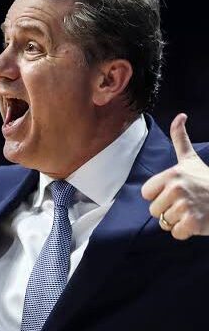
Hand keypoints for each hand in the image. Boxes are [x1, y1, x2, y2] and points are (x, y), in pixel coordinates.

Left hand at [142, 113, 208, 239]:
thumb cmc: (206, 180)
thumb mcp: (191, 159)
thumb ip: (180, 138)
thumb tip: (180, 115)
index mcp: (171, 174)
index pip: (146, 193)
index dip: (158, 196)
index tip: (174, 192)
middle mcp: (176, 189)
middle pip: (154, 210)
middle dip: (167, 210)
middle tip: (186, 203)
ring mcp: (185, 206)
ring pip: (164, 222)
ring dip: (177, 221)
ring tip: (192, 211)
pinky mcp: (193, 224)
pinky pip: (175, 233)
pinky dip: (185, 232)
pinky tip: (196, 222)